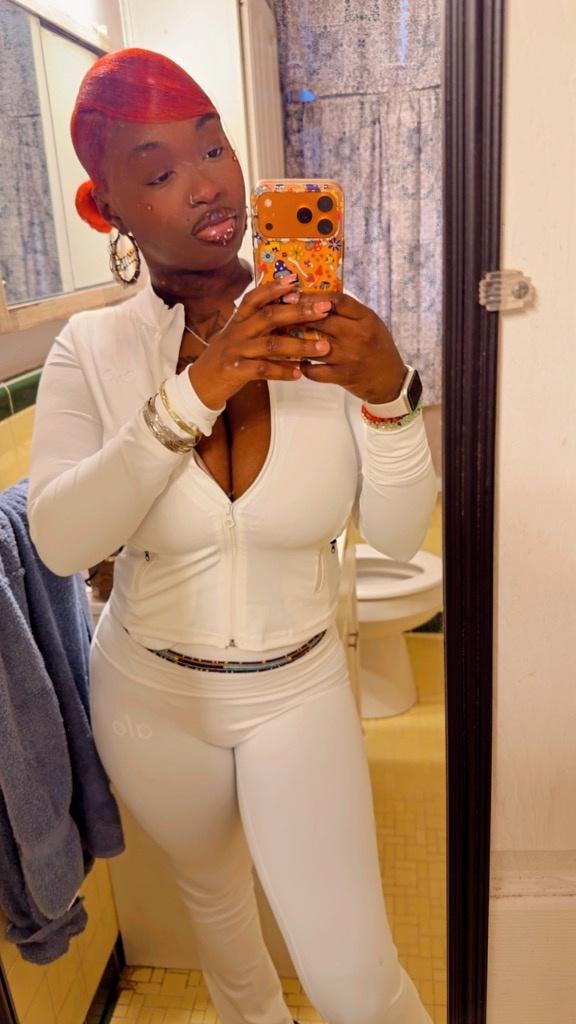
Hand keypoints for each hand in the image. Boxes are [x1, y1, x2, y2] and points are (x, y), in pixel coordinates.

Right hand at [187, 277, 334, 409]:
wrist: (201, 384)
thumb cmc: (227, 357)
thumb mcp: (239, 335)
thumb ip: (259, 323)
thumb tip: (291, 310)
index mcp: (239, 320)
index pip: (256, 297)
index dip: (275, 288)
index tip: (296, 282)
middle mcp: (237, 331)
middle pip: (270, 316)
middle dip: (299, 312)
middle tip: (324, 310)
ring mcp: (236, 351)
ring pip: (271, 344)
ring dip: (300, 345)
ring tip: (323, 347)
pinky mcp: (236, 370)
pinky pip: (262, 369)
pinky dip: (282, 371)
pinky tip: (298, 373)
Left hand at [292, 292, 406, 403]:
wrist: (391, 380)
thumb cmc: (378, 347)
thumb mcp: (370, 323)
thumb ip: (349, 312)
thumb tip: (318, 297)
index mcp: (366, 318)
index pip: (337, 300)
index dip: (314, 296)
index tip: (295, 294)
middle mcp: (358, 335)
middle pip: (321, 319)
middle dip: (298, 315)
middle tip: (281, 314)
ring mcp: (349, 356)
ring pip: (314, 345)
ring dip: (295, 341)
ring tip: (283, 338)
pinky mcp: (343, 376)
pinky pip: (315, 371)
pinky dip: (304, 367)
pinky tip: (300, 362)